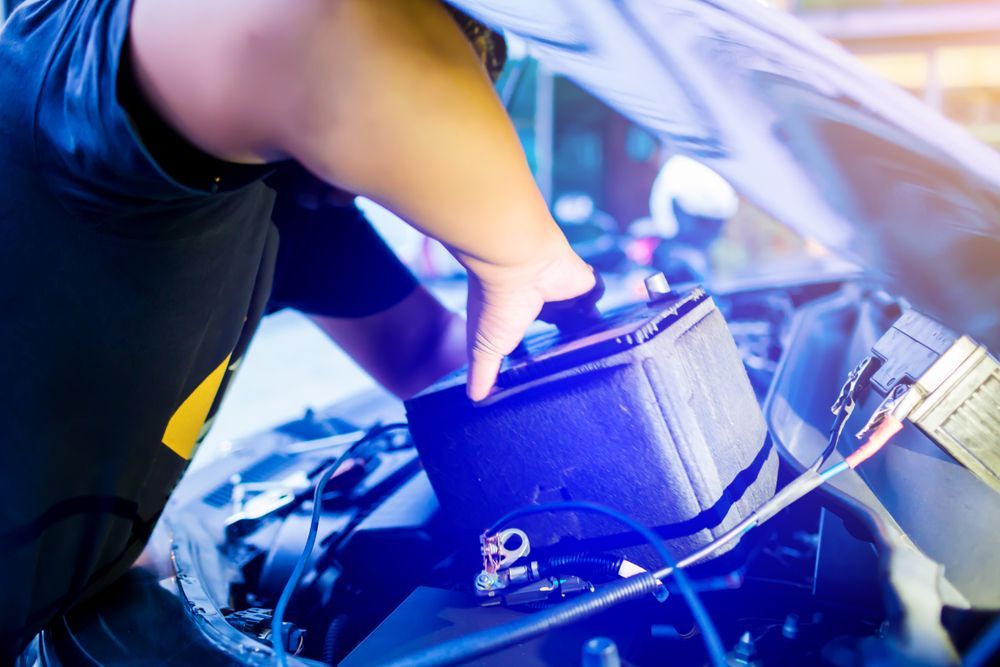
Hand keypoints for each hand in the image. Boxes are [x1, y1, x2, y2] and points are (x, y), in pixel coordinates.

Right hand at [464, 242, 596, 400]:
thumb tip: (475, 400)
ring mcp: (567, 290)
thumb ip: (482, 373)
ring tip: (600, 358)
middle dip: (573, 343)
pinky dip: (601, 306)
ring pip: (585, 314)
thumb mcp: (485, 347)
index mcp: (522, 313)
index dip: (544, 352)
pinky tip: (610, 329)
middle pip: (566, 326)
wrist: (515, 262)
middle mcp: (545, 301)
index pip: (537, 335)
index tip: (549, 373)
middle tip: (581, 369)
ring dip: (591, 330)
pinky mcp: (585, 281)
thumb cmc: (495, 302)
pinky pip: (598, 293)